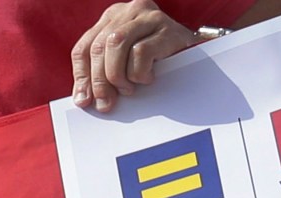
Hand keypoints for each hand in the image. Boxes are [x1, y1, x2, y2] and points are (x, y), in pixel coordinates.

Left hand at [73, 1, 201, 112]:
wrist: (198, 56)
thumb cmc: (157, 62)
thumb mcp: (124, 64)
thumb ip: (103, 73)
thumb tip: (83, 99)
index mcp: (113, 17)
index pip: (84, 46)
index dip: (82, 76)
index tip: (84, 101)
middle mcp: (129, 12)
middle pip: (99, 46)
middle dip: (99, 80)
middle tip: (106, 103)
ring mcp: (149, 17)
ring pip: (116, 44)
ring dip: (117, 74)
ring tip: (128, 89)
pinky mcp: (167, 28)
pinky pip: (141, 51)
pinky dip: (139, 72)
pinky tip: (147, 78)